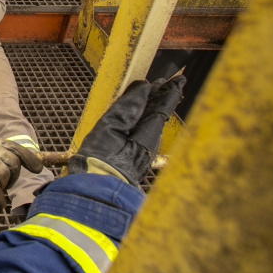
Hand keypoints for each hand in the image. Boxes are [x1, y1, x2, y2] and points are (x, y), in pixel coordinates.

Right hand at [68, 76, 185, 184]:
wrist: (93, 193)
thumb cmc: (99, 163)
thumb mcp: (110, 128)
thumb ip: (126, 107)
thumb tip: (143, 88)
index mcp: (146, 136)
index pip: (162, 109)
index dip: (169, 93)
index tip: (178, 79)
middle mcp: (147, 145)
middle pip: (158, 116)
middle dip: (162, 99)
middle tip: (168, 83)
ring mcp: (140, 154)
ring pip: (150, 125)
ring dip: (153, 109)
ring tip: (155, 96)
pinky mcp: (131, 161)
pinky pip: (142, 135)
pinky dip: (144, 122)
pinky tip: (139, 119)